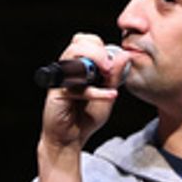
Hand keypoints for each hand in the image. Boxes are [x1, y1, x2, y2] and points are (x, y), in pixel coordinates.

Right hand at [39, 33, 131, 155]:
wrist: (71, 139)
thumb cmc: (85, 117)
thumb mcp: (107, 94)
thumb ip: (114, 76)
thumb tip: (124, 55)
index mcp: (78, 66)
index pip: (87, 41)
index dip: (100, 46)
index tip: (113, 63)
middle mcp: (67, 69)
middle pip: (78, 42)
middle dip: (97, 50)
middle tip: (109, 66)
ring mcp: (61, 80)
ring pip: (71, 55)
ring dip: (93, 59)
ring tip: (107, 73)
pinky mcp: (57, 94)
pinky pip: (76, 87)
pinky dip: (95, 92)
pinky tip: (110, 96)